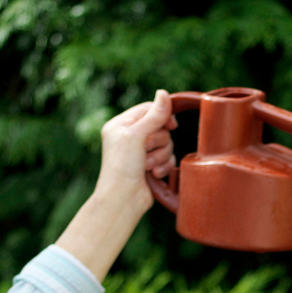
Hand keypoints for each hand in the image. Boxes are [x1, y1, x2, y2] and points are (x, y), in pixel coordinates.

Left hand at [56, 90, 178, 280]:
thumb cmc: (122, 167)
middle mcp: (131, 137)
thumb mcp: (136, 136)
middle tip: (145, 152)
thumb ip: (153, 115)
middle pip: (160, 127)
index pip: (147, 109)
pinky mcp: (152, 166)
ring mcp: (142, 152)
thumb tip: (164, 93)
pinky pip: (169, 158)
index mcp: (121, 125)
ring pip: (167, 143)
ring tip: (147, 166)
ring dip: (160, 155)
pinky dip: (163, 166)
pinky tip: (154, 174)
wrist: (123, 199)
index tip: (171, 124)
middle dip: (158, 141)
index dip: (161, 115)